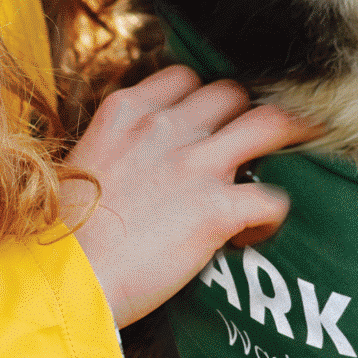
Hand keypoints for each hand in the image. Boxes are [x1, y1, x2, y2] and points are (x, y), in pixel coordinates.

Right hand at [62, 66, 319, 326]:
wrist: (61, 280)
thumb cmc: (62, 234)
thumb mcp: (85, 163)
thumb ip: (121, 144)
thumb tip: (141, 157)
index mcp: (128, 111)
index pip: (184, 77)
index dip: (203, 97)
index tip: (208, 118)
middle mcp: (165, 127)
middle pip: (230, 92)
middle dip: (244, 112)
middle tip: (253, 137)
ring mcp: (194, 164)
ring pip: (269, 125)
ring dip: (286, 138)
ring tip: (296, 151)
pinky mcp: (216, 208)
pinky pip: (272, 198)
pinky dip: (272, 214)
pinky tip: (258, 229)